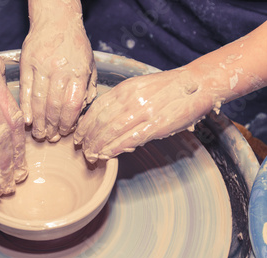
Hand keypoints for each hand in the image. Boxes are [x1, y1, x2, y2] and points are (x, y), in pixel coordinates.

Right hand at [20, 6, 96, 141]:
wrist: (56, 19)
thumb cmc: (74, 44)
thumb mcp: (89, 64)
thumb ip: (88, 87)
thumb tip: (83, 111)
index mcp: (78, 72)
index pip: (72, 105)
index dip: (68, 123)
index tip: (65, 132)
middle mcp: (60, 70)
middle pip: (54, 106)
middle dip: (52, 126)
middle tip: (50, 138)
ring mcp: (41, 67)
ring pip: (39, 101)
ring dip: (38, 121)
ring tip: (38, 134)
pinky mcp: (27, 64)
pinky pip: (26, 90)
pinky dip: (26, 107)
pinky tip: (26, 120)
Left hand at [74, 68, 220, 161]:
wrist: (198, 84)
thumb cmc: (168, 88)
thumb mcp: (140, 87)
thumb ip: (122, 101)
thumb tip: (106, 121)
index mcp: (125, 89)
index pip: (96, 108)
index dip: (84, 124)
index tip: (77, 136)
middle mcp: (131, 99)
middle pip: (100, 121)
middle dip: (88, 138)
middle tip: (82, 150)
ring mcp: (143, 111)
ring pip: (111, 131)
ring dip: (98, 145)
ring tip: (92, 155)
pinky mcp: (156, 124)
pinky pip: (130, 138)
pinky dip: (115, 147)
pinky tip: (107, 154)